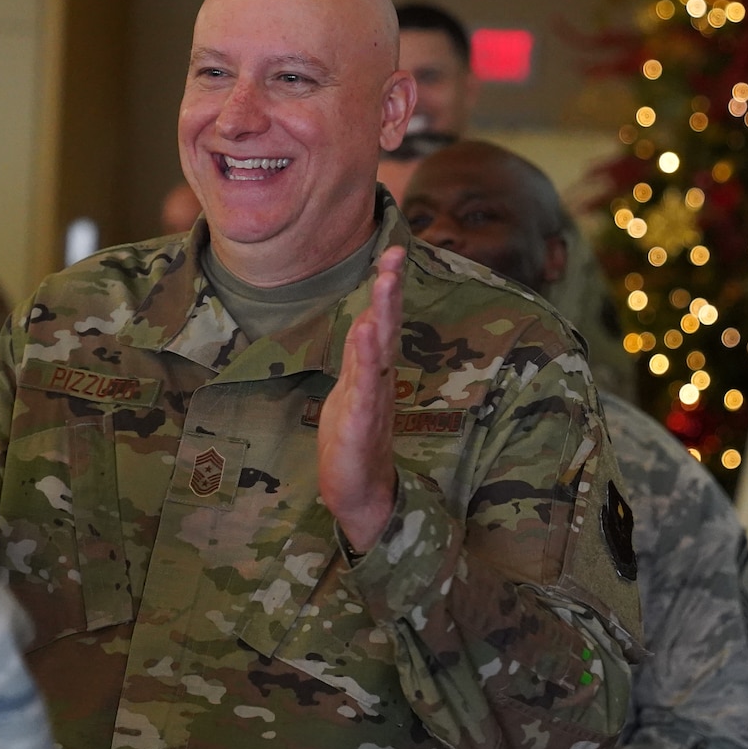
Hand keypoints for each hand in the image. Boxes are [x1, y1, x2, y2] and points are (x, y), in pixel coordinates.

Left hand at [317, 246, 403, 551]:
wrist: (358, 496)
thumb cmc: (353, 444)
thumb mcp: (351, 392)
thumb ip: (359, 357)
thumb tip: (366, 319)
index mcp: (372, 373)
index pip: (380, 323)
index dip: (387, 289)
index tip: (393, 253)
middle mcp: (377, 381)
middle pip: (385, 329)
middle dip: (390, 291)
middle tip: (396, 254)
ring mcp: (372, 401)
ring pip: (379, 352)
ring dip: (382, 315)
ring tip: (385, 282)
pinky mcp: (362, 424)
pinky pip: (365, 387)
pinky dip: (365, 359)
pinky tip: (365, 333)